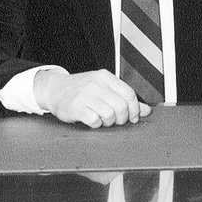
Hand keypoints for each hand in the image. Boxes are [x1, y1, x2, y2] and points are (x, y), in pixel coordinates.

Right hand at [34, 69, 152, 127]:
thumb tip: (147, 110)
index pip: (129, 94)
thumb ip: (125, 98)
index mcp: (105, 77)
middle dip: (122, 119)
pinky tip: (93, 121)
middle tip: (117, 121)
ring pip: (109, 114)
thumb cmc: (82, 89)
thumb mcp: (104, 88)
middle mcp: (96, 84)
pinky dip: (96, 124)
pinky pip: (94, 121)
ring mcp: (85, 95)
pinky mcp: (76, 108)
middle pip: (121, 106)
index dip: (134, 109)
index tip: (132, 117)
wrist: (55, 89)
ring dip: (109, 123)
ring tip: (104, 121)